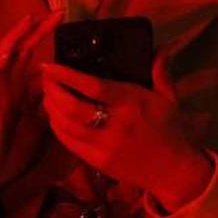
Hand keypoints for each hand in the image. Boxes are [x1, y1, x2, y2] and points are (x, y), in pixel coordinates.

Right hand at [0, 11, 62, 217]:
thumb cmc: (14, 147)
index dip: (44, 34)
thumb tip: (68, 86)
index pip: (32, 52)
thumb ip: (49, 102)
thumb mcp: (40, 121)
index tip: (63, 18)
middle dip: (36, 29)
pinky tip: (3, 58)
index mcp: (19, 85)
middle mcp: (5, 83)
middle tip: (56, 13)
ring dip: (12, 39)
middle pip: (19, 48)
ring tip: (26, 23)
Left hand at [41, 52, 213, 212]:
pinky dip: (56, 126)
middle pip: (72, 107)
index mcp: (131, 103)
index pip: (93, 87)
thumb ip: (159, 71)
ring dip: (50, 107)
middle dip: (52, 90)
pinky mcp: (97, 162)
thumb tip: (158, 46)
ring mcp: (103, 146)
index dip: (68, 75)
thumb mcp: (168, 97)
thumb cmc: (168, 129)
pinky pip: (68, 142)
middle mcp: (114, 125)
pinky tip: (53, 114)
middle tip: (45, 77)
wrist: (172, 170)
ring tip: (46, 93)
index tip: (51, 64)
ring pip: (66, 125)